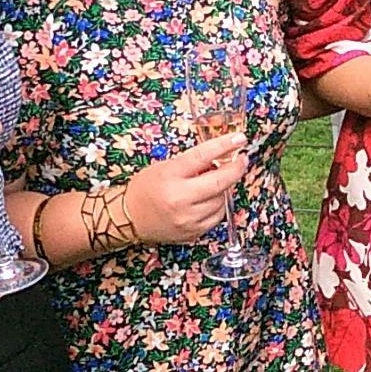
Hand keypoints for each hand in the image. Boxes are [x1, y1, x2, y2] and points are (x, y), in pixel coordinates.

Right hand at [123, 132, 251, 245]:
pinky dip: (217, 206)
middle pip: (220, 181)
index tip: (239, 138)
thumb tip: (222, 156)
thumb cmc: (146, 188)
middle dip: (236, 169)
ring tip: (211, 183)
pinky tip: (208, 200)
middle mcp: (180, 198)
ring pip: (221, 200)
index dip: (225, 145)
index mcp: (171, 175)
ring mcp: (187, 219)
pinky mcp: (192, 233)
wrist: (129, 218)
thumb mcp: (166, 166)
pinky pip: (217, 217)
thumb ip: (193, 162)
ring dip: (223, 189)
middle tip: (241, 161)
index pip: (203, 155)